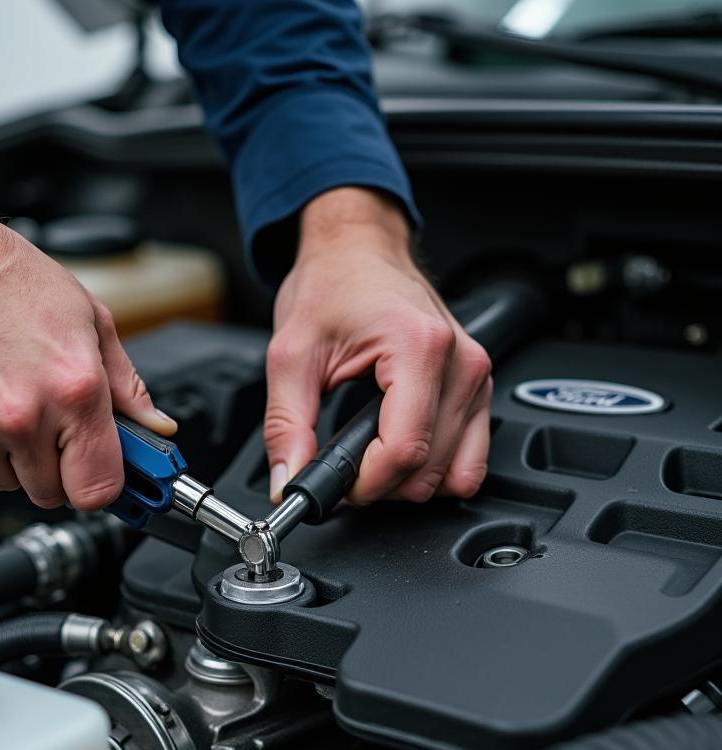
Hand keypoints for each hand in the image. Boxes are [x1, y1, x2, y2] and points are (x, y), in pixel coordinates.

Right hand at [0, 112, 173, 509]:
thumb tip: (154, 427)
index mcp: (74, 391)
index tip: (95, 467)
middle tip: (42, 417)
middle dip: (52, 465)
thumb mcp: (88, 318)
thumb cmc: (4, 278)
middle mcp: (22, 418)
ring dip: (6, 455)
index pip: (99, 491)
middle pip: (49, 493)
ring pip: (2, 483)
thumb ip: (126, 385)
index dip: (100, 481)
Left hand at [264, 188, 492, 504]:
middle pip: (430, 468)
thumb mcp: (290, 356)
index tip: (336, 485)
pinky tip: (398, 449)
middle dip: (381, 484)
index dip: (365, 484)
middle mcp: (460, 362)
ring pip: (455, 471)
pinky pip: (470, 456)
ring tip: (367, 454)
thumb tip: (291, 482)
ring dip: (408, 481)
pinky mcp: (478, 385)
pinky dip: (435, 468)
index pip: (405, 451)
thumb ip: (286, 426)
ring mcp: (476, 374)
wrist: (357, 249)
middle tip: (342, 466)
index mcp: (418, 348)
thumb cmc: (332, 285)